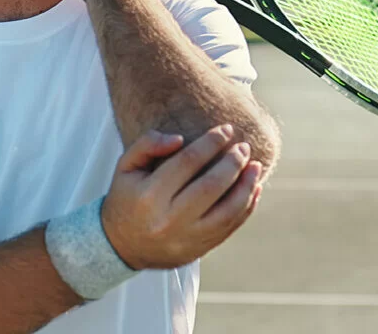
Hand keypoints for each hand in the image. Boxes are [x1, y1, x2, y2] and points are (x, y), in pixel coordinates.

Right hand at [101, 125, 264, 269]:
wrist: (122, 246)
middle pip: (211, 186)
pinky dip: (247, 207)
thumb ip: (147, 144)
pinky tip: (254, 188)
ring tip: (256, 165)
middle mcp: (169, 220)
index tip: (227, 129)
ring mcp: (187, 239)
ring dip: (247, 186)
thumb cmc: (127, 199)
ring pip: (228, 210)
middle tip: (244, 147)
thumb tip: (179, 139)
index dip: (211, 142)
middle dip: (233, 162)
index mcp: (149, 196)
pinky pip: (230, 227)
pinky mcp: (199, 250)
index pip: (188, 162)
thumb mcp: (125, 167)